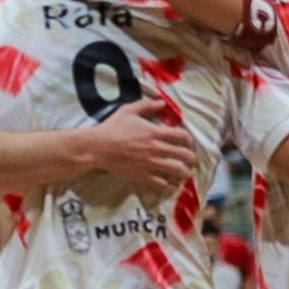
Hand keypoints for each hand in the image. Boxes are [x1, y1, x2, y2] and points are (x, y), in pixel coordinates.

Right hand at [81, 98, 196, 195]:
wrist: (97, 148)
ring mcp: (151, 164)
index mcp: (156, 132)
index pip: (183, 136)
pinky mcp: (142, 176)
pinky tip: (168, 184)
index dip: (189, 139)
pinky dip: (168, 185)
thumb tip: (162, 102)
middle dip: (191, 157)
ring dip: (184, 171)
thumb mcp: (129, 110)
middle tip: (190, 159)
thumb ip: (147, 105)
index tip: (187, 142)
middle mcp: (157, 149)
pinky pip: (161, 184)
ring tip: (183, 172)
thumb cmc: (112, 128)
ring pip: (177, 170)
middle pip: (185, 155)